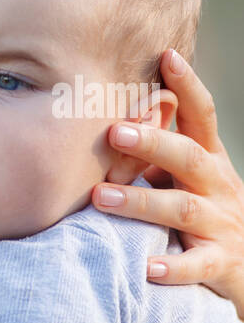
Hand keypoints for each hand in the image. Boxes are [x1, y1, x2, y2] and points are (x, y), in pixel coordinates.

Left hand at [92, 49, 243, 317]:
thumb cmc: (205, 210)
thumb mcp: (186, 175)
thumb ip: (155, 149)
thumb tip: (103, 113)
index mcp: (209, 158)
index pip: (202, 115)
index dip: (188, 85)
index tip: (167, 55)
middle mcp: (218, 186)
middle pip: (189, 156)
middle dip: (154, 141)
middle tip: (114, 131)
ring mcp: (222, 225)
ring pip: (182, 209)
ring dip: (140, 201)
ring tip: (101, 197)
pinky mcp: (220, 264)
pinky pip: (198, 266)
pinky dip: (173, 267)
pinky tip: (146, 267)